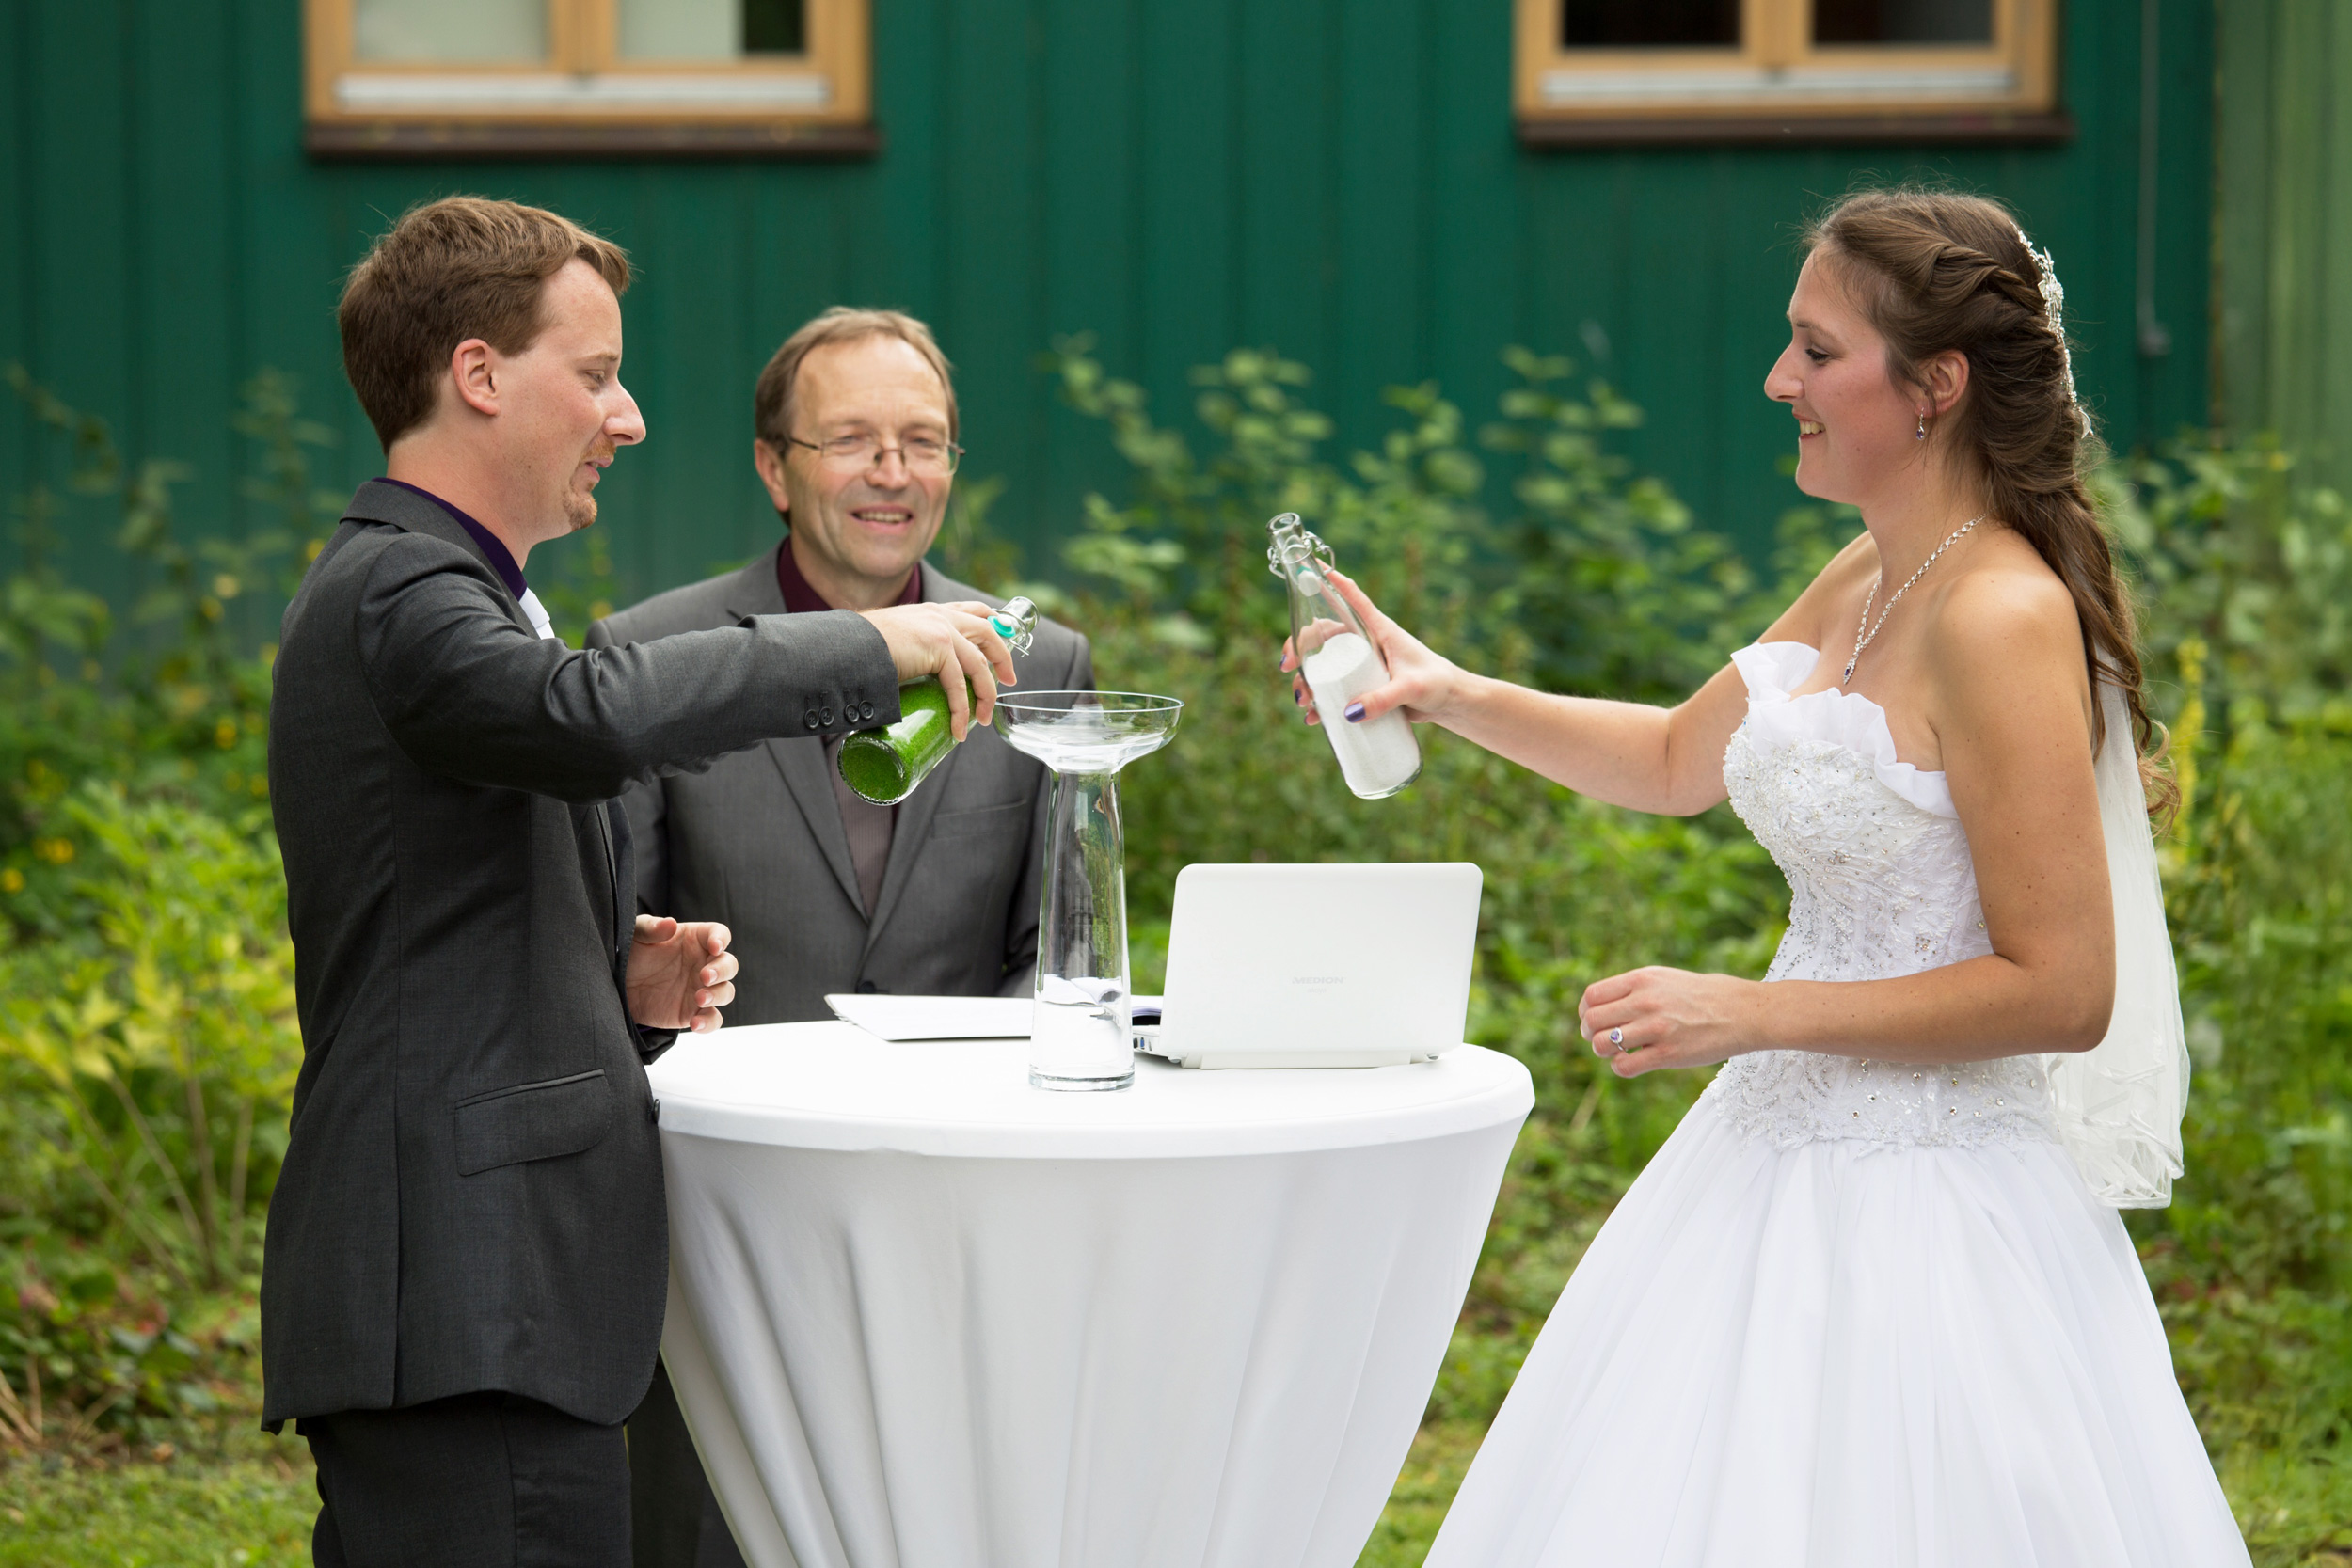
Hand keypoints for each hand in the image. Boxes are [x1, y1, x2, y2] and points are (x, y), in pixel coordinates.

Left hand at [627, 915, 736, 1034]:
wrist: (619, 986)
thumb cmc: (631, 953)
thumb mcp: (634, 935)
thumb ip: (650, 928)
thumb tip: (670, 923)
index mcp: (695, 939)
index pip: (719, 934)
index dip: (721, 939)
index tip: (714, 946)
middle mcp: (704, 964)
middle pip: (729, 965)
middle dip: (723, 970)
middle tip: (705, 976)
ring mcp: (701, 989)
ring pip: (726, 992)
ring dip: (718, 995)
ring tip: (699, 999)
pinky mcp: (693, 1012)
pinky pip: (712, 1019)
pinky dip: (709, 1023)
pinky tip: (696, 1023)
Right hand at [860, 601, 1019, 740]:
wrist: (844, 646)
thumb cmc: (858, 650)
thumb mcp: (892, 642)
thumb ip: (906, 650)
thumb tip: (904, 679)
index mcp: (931, 611)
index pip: (974, 611)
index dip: (995, 625)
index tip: (1003, 643)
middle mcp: (940, 615)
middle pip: (988, 631)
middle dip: (1003, 657)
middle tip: (1009, 680)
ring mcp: (941, 629)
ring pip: (979, 664)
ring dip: (986, 694)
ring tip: (982, 718)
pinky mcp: (938, 648)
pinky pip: (959, 685)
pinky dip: (962, 710)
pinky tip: (959, 729)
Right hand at [1281, 570, 1466, 728]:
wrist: (1450, 704)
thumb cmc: (1437, 684)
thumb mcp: (1411, 688)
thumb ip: (1384, 699)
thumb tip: (1349, 712)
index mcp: (1379, 631)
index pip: (1353, 599)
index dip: (1332, 581)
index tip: (1310, 566)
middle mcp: (1367, 644)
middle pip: (1324, 635)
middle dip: (1300, 647)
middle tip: (1288, 666)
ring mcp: (1363, 666)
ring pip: (1324, 665)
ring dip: (1306, 679)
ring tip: (1302, 700)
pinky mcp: (1364, 687)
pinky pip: (1335, 690)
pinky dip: (1321, 703)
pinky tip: (1314, 718)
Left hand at [1577, 965, 1762, 1077]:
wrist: (1744, 1012)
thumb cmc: (1704, 996)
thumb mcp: (1665, 979)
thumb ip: (1635, 989)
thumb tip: (1603, 1005)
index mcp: (1643, 979)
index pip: (1592, 996)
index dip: (1585, 1012)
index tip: (1592, 1020)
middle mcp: (1645, 1001)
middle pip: (1592, 1020)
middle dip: (1589, 1033)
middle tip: (1600, 1039)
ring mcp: (1656, 1028)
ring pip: (1602, 1044)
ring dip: (1603, 1052)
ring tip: (1617, 1051)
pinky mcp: (1667, 1054)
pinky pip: (1624, 1066)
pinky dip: (1620, 1067)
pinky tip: (1633, 1062)